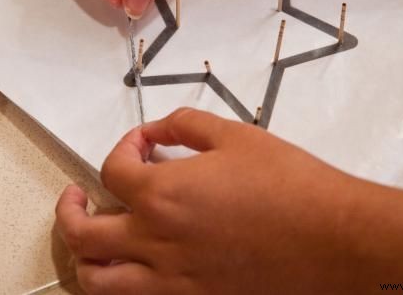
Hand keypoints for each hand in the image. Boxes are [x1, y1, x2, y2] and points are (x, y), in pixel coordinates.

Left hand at [56, 109, 402, 293]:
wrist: (333, 239)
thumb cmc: (289, 186)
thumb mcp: (235, 136)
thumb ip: (186, 124)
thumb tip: (160, 127)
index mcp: (162, 194)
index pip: (113, 169)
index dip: (124, 146)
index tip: (142, 141)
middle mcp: (155, 241)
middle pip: (81, 234)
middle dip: (69, 209)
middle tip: (77, 196)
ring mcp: (170, 280)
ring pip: (96, 281)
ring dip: (84, 256)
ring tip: (92, 237)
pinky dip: (121, 282)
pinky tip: (134, 265)